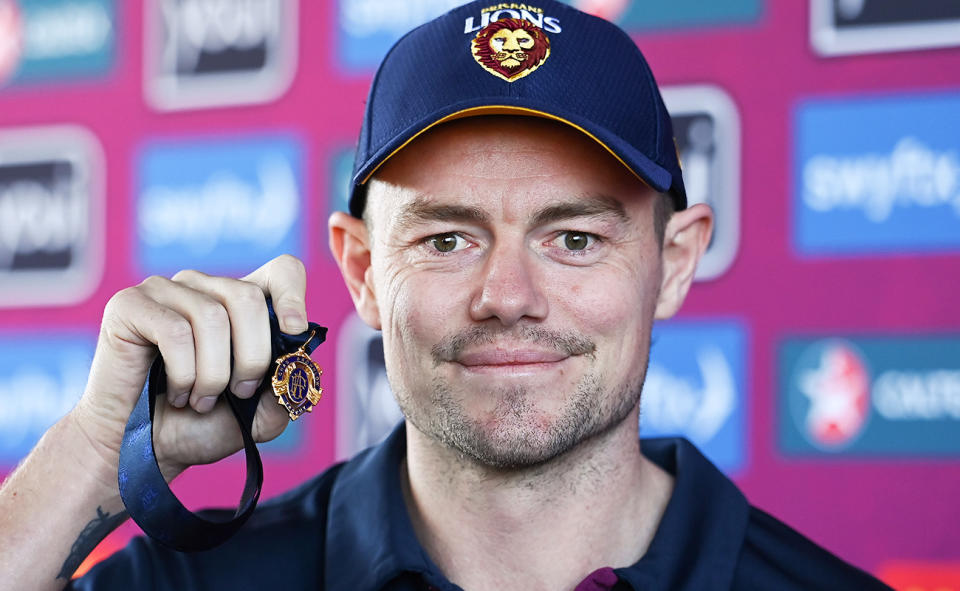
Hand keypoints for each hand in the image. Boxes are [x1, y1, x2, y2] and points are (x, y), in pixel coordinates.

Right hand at [72, 254, 308, 481]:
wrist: (146, 452)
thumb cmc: (199, 427)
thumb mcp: (259, 414)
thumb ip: (285, 388)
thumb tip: (297, 362)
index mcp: (239, 303)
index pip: (282, 270)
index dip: (293, 297)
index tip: (293, 333)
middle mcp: (203, 287)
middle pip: (248, 296)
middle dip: (252, 355)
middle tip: (238, 392)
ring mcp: (164, 291)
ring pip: (212, 316)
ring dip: (213, 373)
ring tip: (201, 399)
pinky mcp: (129, 305)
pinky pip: (174, 330)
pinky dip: (184, 373)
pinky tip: (177, 392)